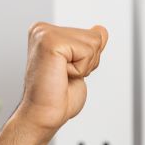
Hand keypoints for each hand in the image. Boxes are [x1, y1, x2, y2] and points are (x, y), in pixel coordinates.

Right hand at [0, 22, 107, 144]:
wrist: (43, 115)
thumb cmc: (57, 96)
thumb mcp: (80, 66)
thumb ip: (89, 47)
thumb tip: (101, 30)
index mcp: (47, 32)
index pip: (92, 35)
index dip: (88, 60)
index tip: (66, 72)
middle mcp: (43, 29)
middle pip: (95, 37)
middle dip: (88, 62)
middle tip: (64, 76)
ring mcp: (44, 33)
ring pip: (93, 42)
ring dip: (84, 66)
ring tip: (62, 76)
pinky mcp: (50, 41)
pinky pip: (87, 51)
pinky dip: (80, 69)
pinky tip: (61, 75)